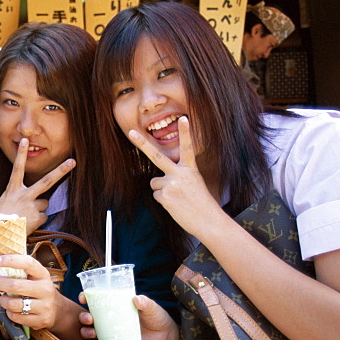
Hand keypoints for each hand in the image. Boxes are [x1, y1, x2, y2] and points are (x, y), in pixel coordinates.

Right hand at [0, 138, 73, 234]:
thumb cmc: (0, 218)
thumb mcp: (6, 201)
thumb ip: (20, 195)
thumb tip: (38, 198)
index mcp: (12, 189)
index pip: (17, 168)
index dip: (21, 154)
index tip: (25, 140)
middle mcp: (23, 194)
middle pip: (46, 181)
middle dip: (61, 170)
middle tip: (72, 161)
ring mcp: (31, 205)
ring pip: (44, 204)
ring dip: (38, 210)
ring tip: (25, 216)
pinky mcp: (36, 216)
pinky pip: (43, 217)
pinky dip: (37, 221)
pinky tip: (27, 224)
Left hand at [0, 253, 60, 330]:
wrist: (58, 310)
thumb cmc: (39, 289)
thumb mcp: (36, 277)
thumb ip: (20, 270)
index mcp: (43, 274)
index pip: (27, 263)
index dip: (10, 260)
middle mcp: (45, 289)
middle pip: (15, 286)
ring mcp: (44, 306)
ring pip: (13, 304)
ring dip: (3, 301)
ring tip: (3, 298)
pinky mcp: (40, 320)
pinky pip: (16, 317)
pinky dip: (9, 313)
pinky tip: (11, 309)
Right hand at [78, 293, 178, 339]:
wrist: (164, 337)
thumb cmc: (157, 318)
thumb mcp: (152, 308)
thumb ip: (145, 303)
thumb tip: (136, 298)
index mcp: (116, 304)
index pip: (97, 299)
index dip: (87, 297)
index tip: (83, 298)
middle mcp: (109, 317)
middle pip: (90, 315)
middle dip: (84, 317)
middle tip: (90, 319)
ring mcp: (110, 331)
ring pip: (91, 330)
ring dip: (86, 331)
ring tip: (91, 333)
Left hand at [125, 116, 221, 239]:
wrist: (209, 221)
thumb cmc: (202, 204)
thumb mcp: (194, 184)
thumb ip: (179, 176)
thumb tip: (157, 180)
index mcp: (190, 169)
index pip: (187, 147)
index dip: (185, 132)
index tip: (183, 118)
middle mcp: (180, 173)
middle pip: (156, 156)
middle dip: (142, 143)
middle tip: (131, 132)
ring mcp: (171, 184)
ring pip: (154, 183)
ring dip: (162, 191)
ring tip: (178, 199)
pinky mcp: (165, 195)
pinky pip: (156, 195)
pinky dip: (163, 201)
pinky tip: (176, 206)